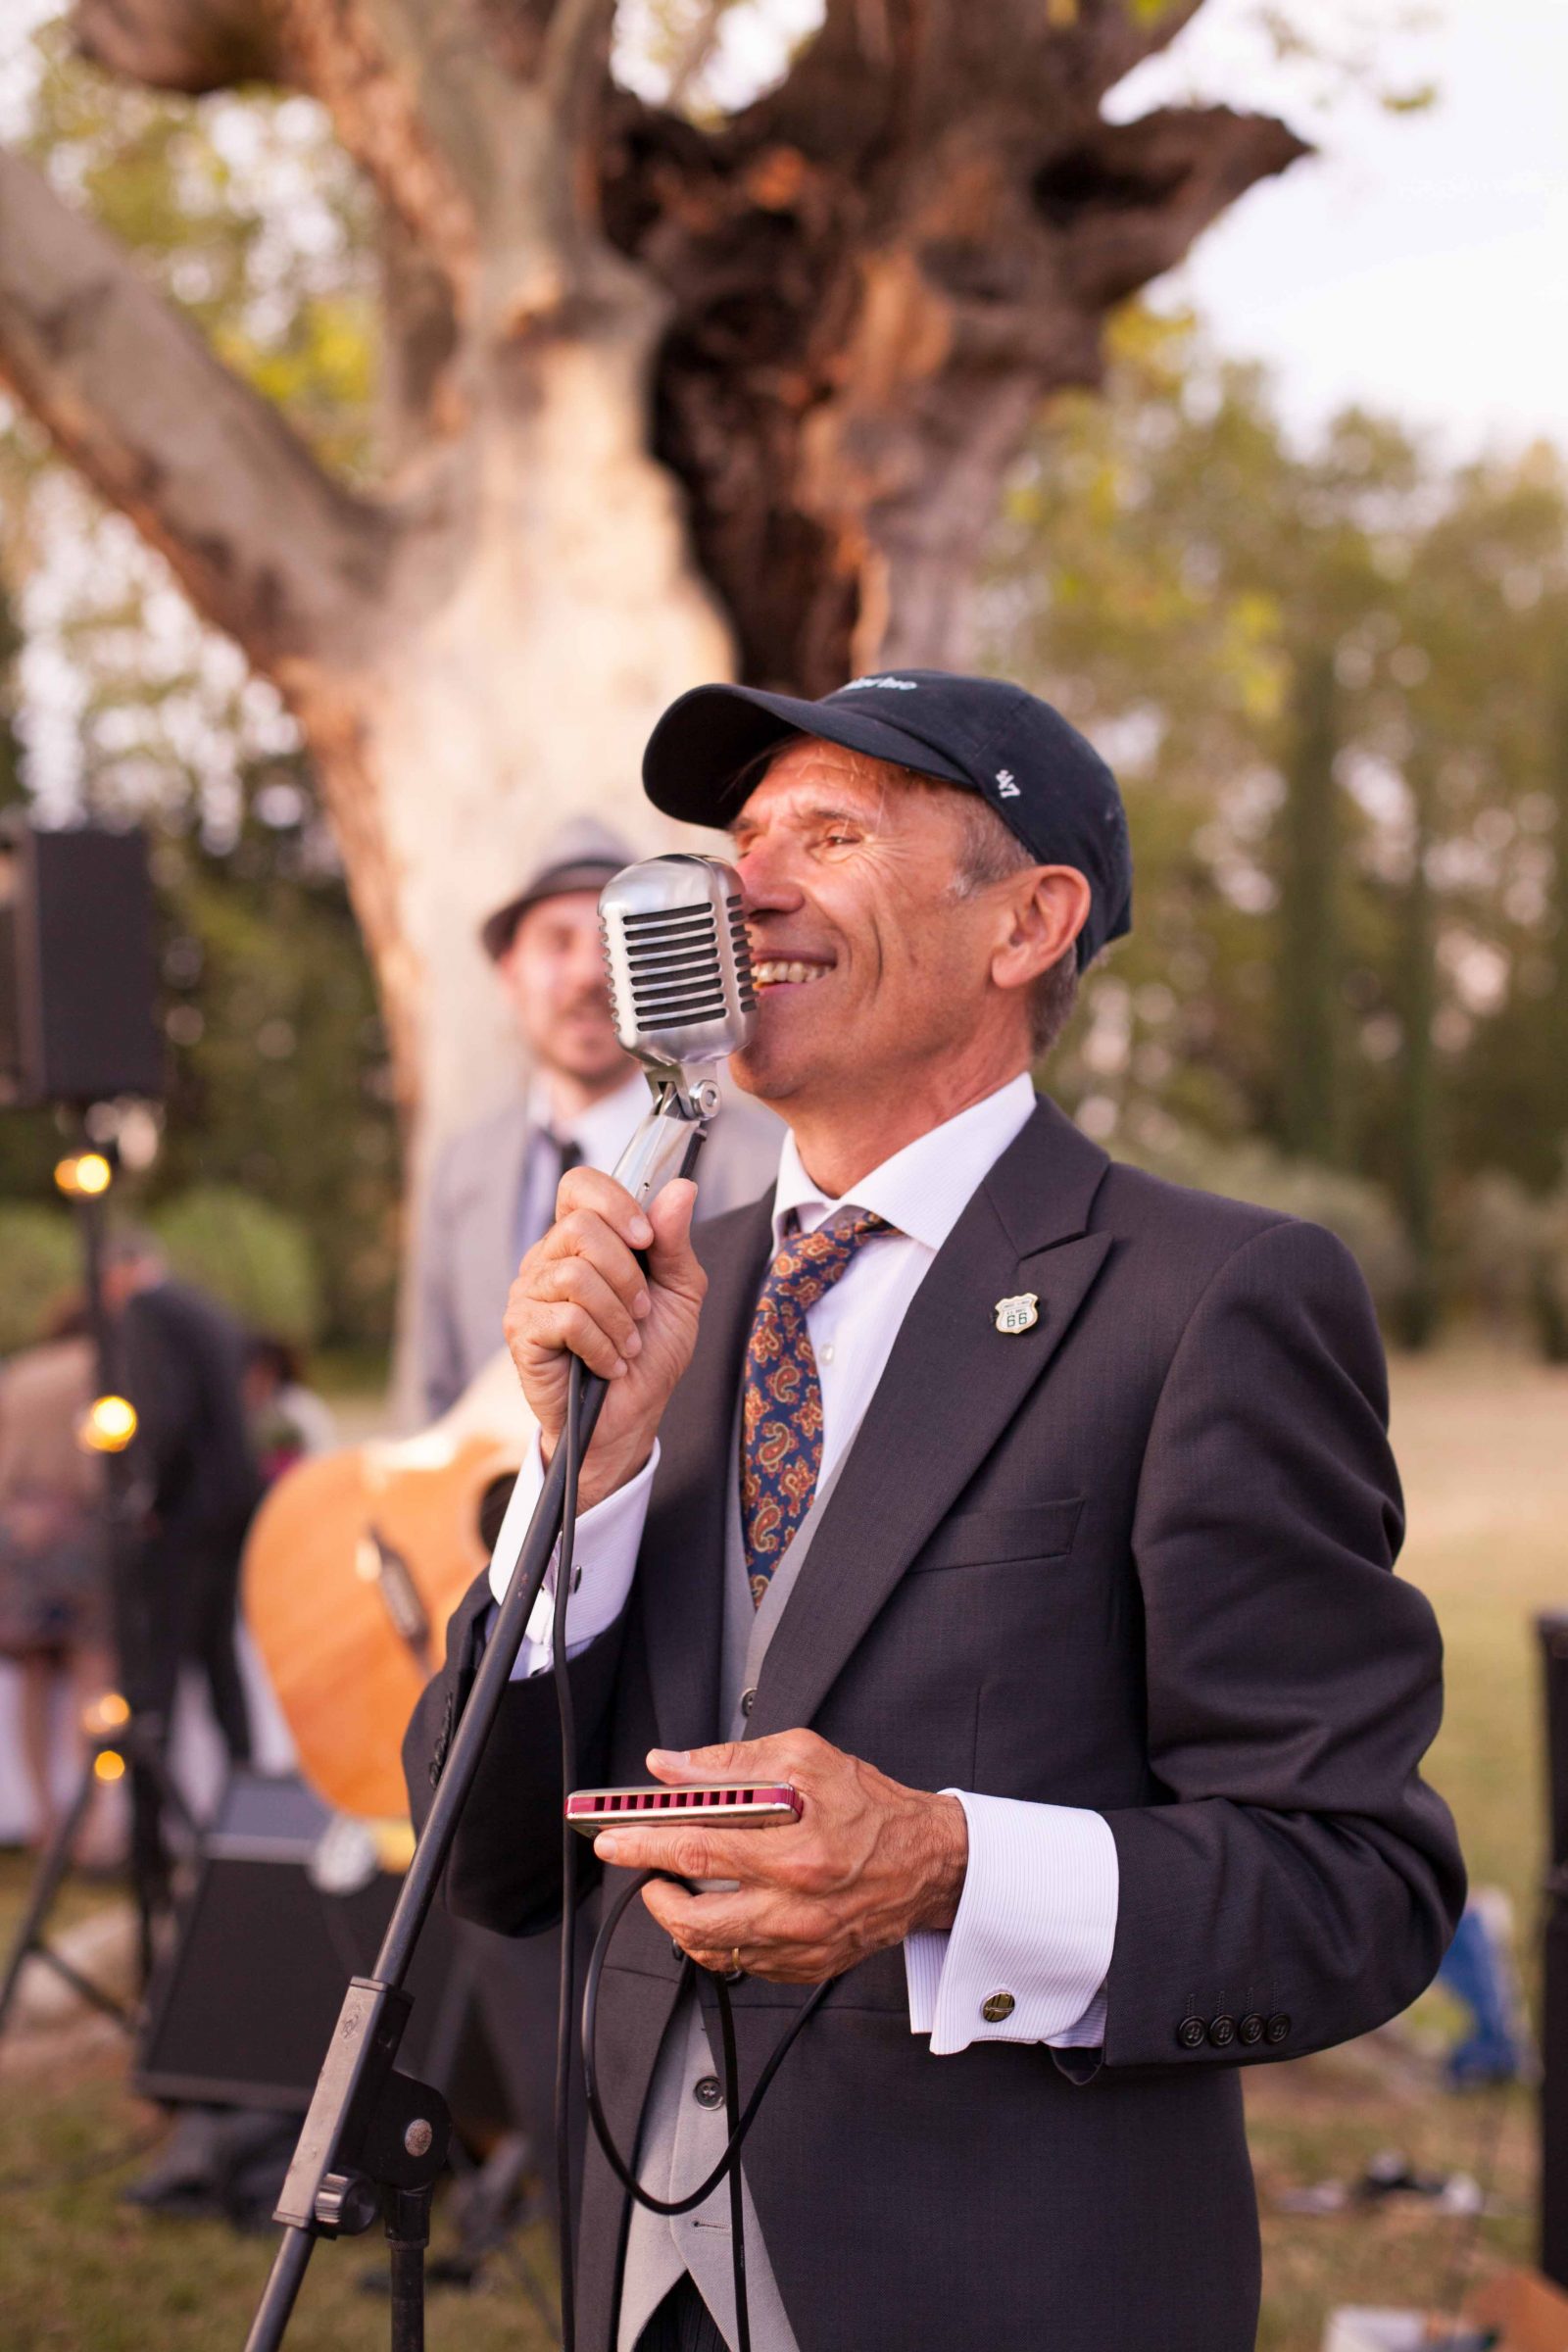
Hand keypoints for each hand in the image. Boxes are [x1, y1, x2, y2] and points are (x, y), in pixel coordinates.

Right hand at [503, 1168, 705, 1508]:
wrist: (628, 1418)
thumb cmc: (650, 1352)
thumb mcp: (679, 1292)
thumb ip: (675, 1241)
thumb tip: (683, 1186)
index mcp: (583, 1240)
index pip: (579, 1185)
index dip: (614, 1202)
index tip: (646, 1240)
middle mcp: (547, 1257)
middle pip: (581, 1228)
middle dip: (627, 1275)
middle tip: (642, 1312)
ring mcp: (528, 1293)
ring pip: (575, 1275)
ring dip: (618, 1316)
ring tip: (629, 1343)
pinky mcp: (520, 1331)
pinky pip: (566, 1319)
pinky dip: (601, 1345)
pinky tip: (609, 1364)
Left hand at [592, 1731, 968, 1983]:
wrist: (929, 1862)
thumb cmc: (873, 1808)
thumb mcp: (806, 1759)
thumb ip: (733, 1763)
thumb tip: (673, 1768)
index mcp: (795, 1853)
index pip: (697, 1849)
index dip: (645, 1842)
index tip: (612, 1836)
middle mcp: (796, 1908)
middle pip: (694, 1918)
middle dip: (653, 1894)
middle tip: (644, 1869)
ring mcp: (801, 1945)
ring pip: (713, 1949)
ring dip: (681, 1920)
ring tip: (677, 1889)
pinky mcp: (807, 1966)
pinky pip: (743, 1966)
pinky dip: (719, 1941)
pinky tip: (720, 1911)